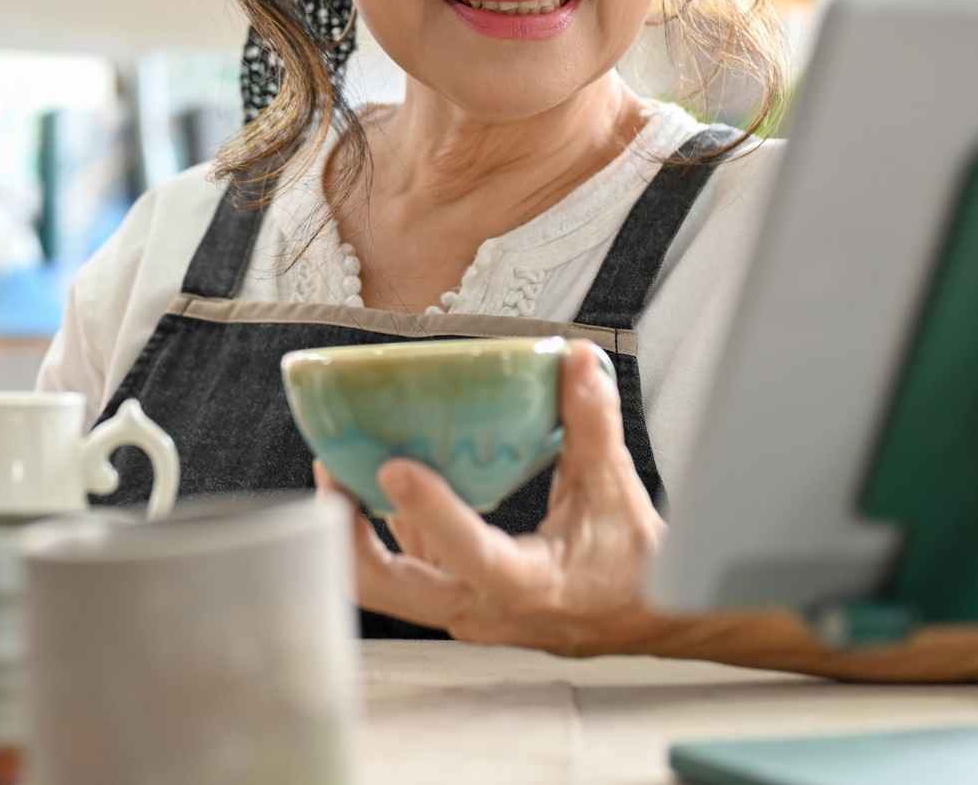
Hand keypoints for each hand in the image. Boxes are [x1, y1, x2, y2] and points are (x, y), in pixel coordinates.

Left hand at [321, 341, 977, 680]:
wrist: (649, 618)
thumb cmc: (634, 564)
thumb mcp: (619, 492)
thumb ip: (595, 425)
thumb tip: (578, 358)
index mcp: (534, 587)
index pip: (473, 557)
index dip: (433, 516)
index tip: (396, 468)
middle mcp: (488, 610)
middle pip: (397, 590)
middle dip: (349, 537)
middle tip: (328, 473)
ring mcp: (468, 611)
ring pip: (391, 585)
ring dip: (354, 532)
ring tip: (330, 470)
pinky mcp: (458, 599)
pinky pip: (408, 569)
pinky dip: (382, 529)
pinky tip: (369, 480)